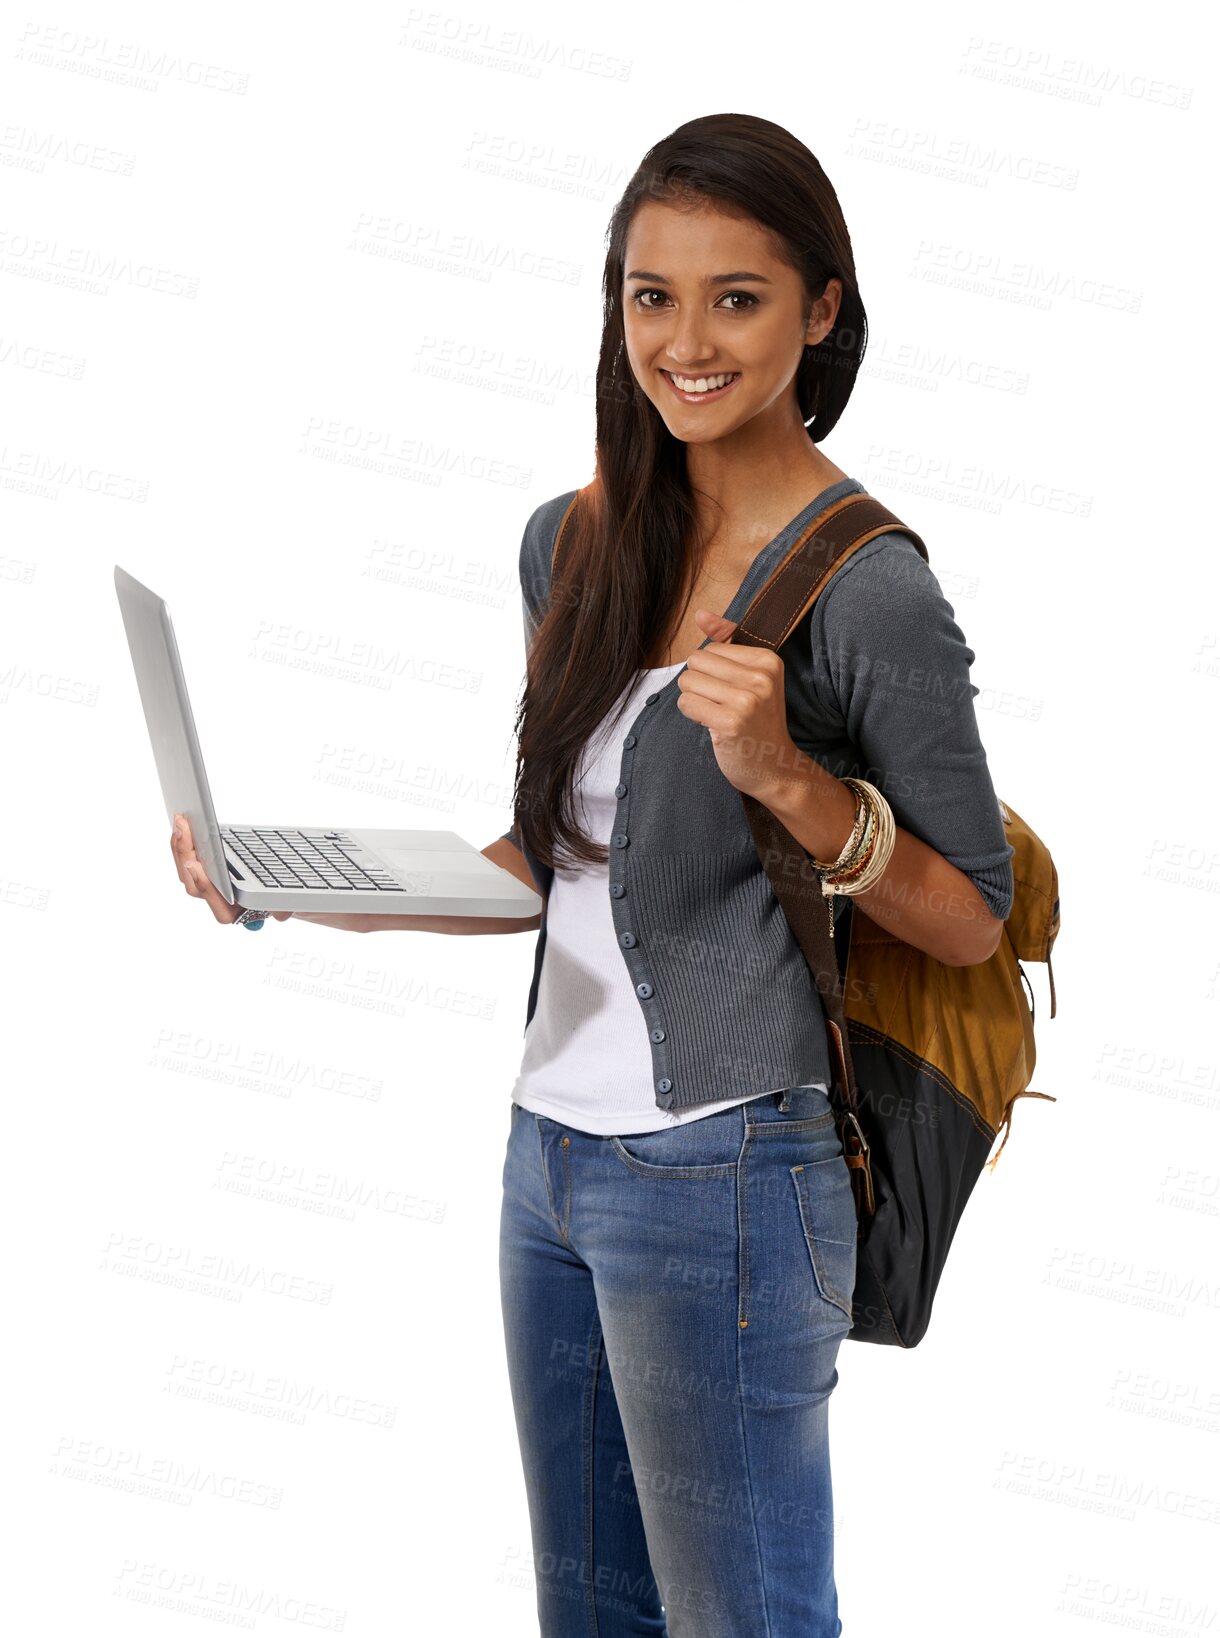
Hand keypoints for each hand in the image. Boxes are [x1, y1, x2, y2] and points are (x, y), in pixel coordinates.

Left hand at [170, 814, 293, 925]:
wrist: (275, 896)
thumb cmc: (279, 899)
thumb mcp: (285, 902)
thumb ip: (282, 907)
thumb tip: (281, 914)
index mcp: (229, 912)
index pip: (210, 897)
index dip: (200, 881)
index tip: (192, 863)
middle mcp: (214, 901)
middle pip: (191, 880)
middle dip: (184, 853)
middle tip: (182, 827)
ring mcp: (208, 886)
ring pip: (186, 870)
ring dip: (180, 845)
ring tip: (179, 821)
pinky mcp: (206, 872)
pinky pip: (188, 861)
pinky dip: (183, 843)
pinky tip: (183, 826)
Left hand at [674, 610, 801, 803]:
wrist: (775, 766)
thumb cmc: (758, 720)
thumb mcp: (751, 676)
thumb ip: (726, 641)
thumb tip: (700, 614)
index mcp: (768, 659)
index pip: (710, 647)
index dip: (712, 671)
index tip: (733, 691)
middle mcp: (760, 677)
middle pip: (696, 661)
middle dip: (699, 683)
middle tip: (721, 704)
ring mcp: (747, 700)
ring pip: (687, 681)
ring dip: (694, 700)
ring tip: (716, 714)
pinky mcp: (730, 722)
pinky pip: (686, 703)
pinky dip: (692, 715)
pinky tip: (712, 725)